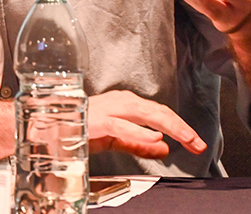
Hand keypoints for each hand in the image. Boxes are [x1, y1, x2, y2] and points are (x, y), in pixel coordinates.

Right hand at [88, 90, 205, 157]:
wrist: (52, 125)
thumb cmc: (80, 127)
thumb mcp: (115, 138)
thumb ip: (138, 142)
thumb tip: (163, 147)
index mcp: (125, 104)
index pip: (159, 113)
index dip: (180, 127)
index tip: (196, 142)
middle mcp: (121, 102)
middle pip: (158, 111)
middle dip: (181, 127)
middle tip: (198, 142)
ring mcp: (110, 109)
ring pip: (145, 114)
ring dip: (169, 127)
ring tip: (185, 138)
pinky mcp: (98, 120)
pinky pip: (122, 126)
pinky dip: (140, 132)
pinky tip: (155, 137)